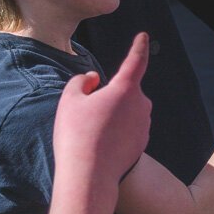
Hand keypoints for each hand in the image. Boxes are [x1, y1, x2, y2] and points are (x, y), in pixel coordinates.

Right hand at [53, 32, 151, 184]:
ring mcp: (144, 124)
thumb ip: (80, 82)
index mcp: (126, 88)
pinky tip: (100, 145)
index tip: (143, 36)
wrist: (90, 177)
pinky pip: (128, 129)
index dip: (138, 47)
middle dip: (108, 96)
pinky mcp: (143, 142)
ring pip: (126, 111)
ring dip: (112, 116)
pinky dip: (116, 132)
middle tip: (85, 115)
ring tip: (91, 134)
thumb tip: (93, 79)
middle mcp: (141, 104)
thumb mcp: (69, 101)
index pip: (135, 60)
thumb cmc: (77, 135)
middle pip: (124, 91)